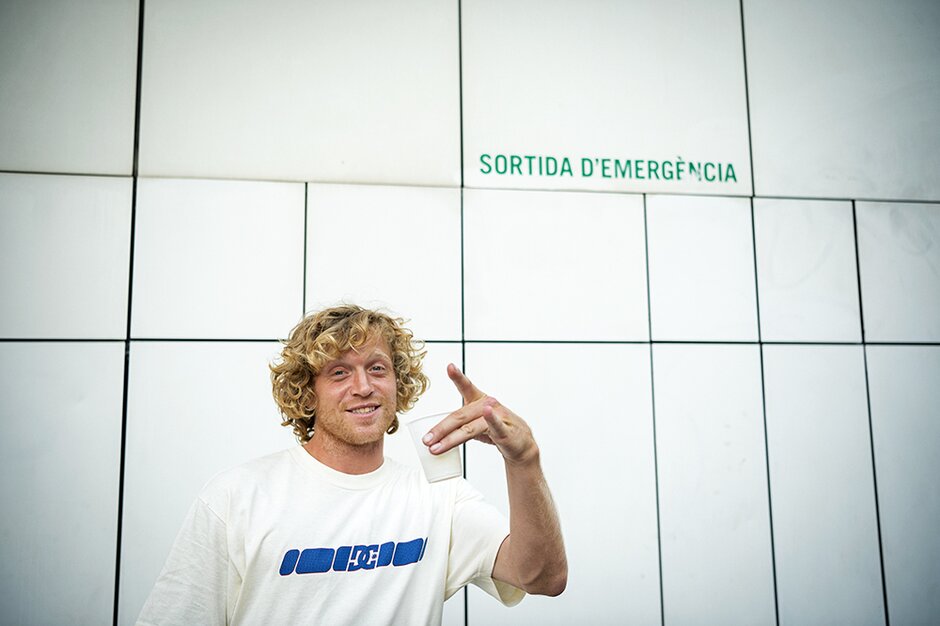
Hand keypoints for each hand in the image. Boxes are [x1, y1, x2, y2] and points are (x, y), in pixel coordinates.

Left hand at [421, 364, 538, 465]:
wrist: (520, 443)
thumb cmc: (495, 430)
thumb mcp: (474, 425)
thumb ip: (456, 426)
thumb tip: (432, 436)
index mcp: (478, 400)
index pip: (466, 386)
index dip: (458, 376)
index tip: (450, 367)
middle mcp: (487, 405)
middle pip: (459, 416)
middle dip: (441, 429)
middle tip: (426, 439)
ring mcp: (497, 416)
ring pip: (470, 427)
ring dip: (451, 438)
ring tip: (437, 447)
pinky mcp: (506, 430)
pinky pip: (496, 425)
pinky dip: (491, 419)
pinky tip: (487, 413)